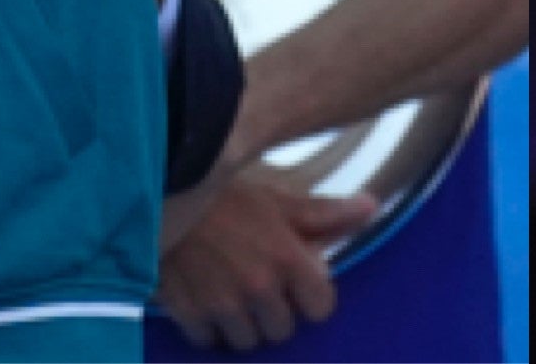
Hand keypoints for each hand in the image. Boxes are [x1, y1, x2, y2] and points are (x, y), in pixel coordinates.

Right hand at [153, 168, 376, 351]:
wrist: (163, 193)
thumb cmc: (228, 197)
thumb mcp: (281, 201)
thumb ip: (326, 214)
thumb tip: (372, 208)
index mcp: (289, 259)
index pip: (321, 308)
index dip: (311, 297)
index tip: (298, 285)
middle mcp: (259, 288)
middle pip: (282, 331)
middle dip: (274, 312)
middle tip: (260, 288)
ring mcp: (223, 304)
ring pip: (247, 341)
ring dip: (242, 324)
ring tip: (232, 296)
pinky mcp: (188, 313)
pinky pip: (208, 342)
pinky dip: (208, 328)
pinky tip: (205, 301)